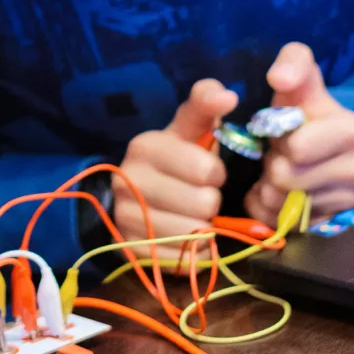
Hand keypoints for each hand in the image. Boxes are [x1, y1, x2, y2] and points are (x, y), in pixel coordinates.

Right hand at [113, 79, 237, 263]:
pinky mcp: (131, 250)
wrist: (134, 196)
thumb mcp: (189, 128)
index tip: (209, 172)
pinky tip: (186, 238)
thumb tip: (227, 96)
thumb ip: (206, 104)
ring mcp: (126, 218)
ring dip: (204, 229)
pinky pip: (181, 258)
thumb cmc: (176, 160)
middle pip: (202, 205)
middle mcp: (129, 181)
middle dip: (211, 203)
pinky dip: (192, 252)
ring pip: (193, 235)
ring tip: (193, 216)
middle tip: (200, 197)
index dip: (215, 173)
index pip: (205, 168)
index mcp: (145, 146)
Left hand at [245, 43, 353, 225]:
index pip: (298, 147)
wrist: (315, 146)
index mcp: (353, 130)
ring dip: (268, 187)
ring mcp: (350, 199)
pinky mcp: (333, 222)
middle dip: (272, 164)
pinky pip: (283, 223)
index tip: (284, 129)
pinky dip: (271, 210)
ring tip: (279, 171)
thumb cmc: (301, 110)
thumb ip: (293, 63)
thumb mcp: (298, 81)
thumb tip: (280, 77)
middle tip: (279, 152)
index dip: (279, 137)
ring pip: (282, 204)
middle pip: (286, 178)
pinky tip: (281, 193)